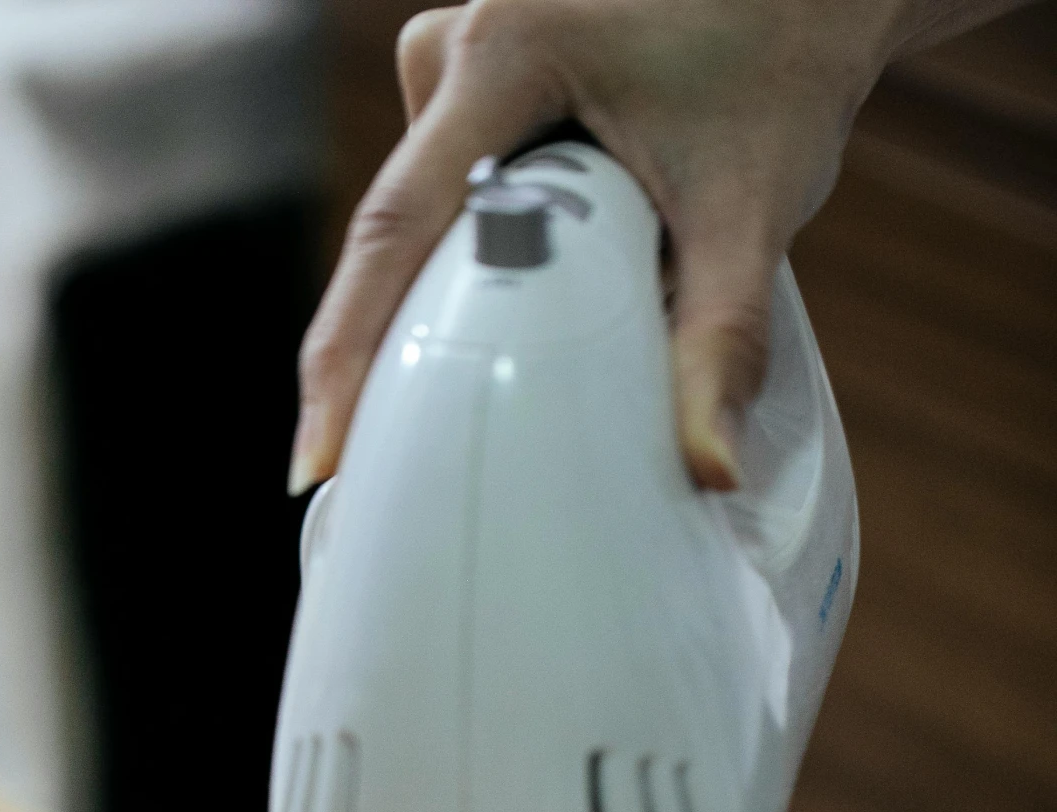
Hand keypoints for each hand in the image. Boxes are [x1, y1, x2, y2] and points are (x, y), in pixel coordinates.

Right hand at [292, 0, 1014, 495]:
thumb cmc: (782, 58)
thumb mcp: (752, 205)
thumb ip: (722, 340)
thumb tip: (708, 469)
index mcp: (506, 53)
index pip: (397, 225)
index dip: (347, 351)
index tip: (322, 458)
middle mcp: (461, 48)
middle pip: (399, 234)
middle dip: (401, 348)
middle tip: (404, 464)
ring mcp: (461, 67)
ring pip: (427, 224)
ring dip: (455, 304)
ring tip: (502, 370)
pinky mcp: (478, 94)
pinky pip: (449, 205)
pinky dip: (475, 270)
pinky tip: (515, 318)